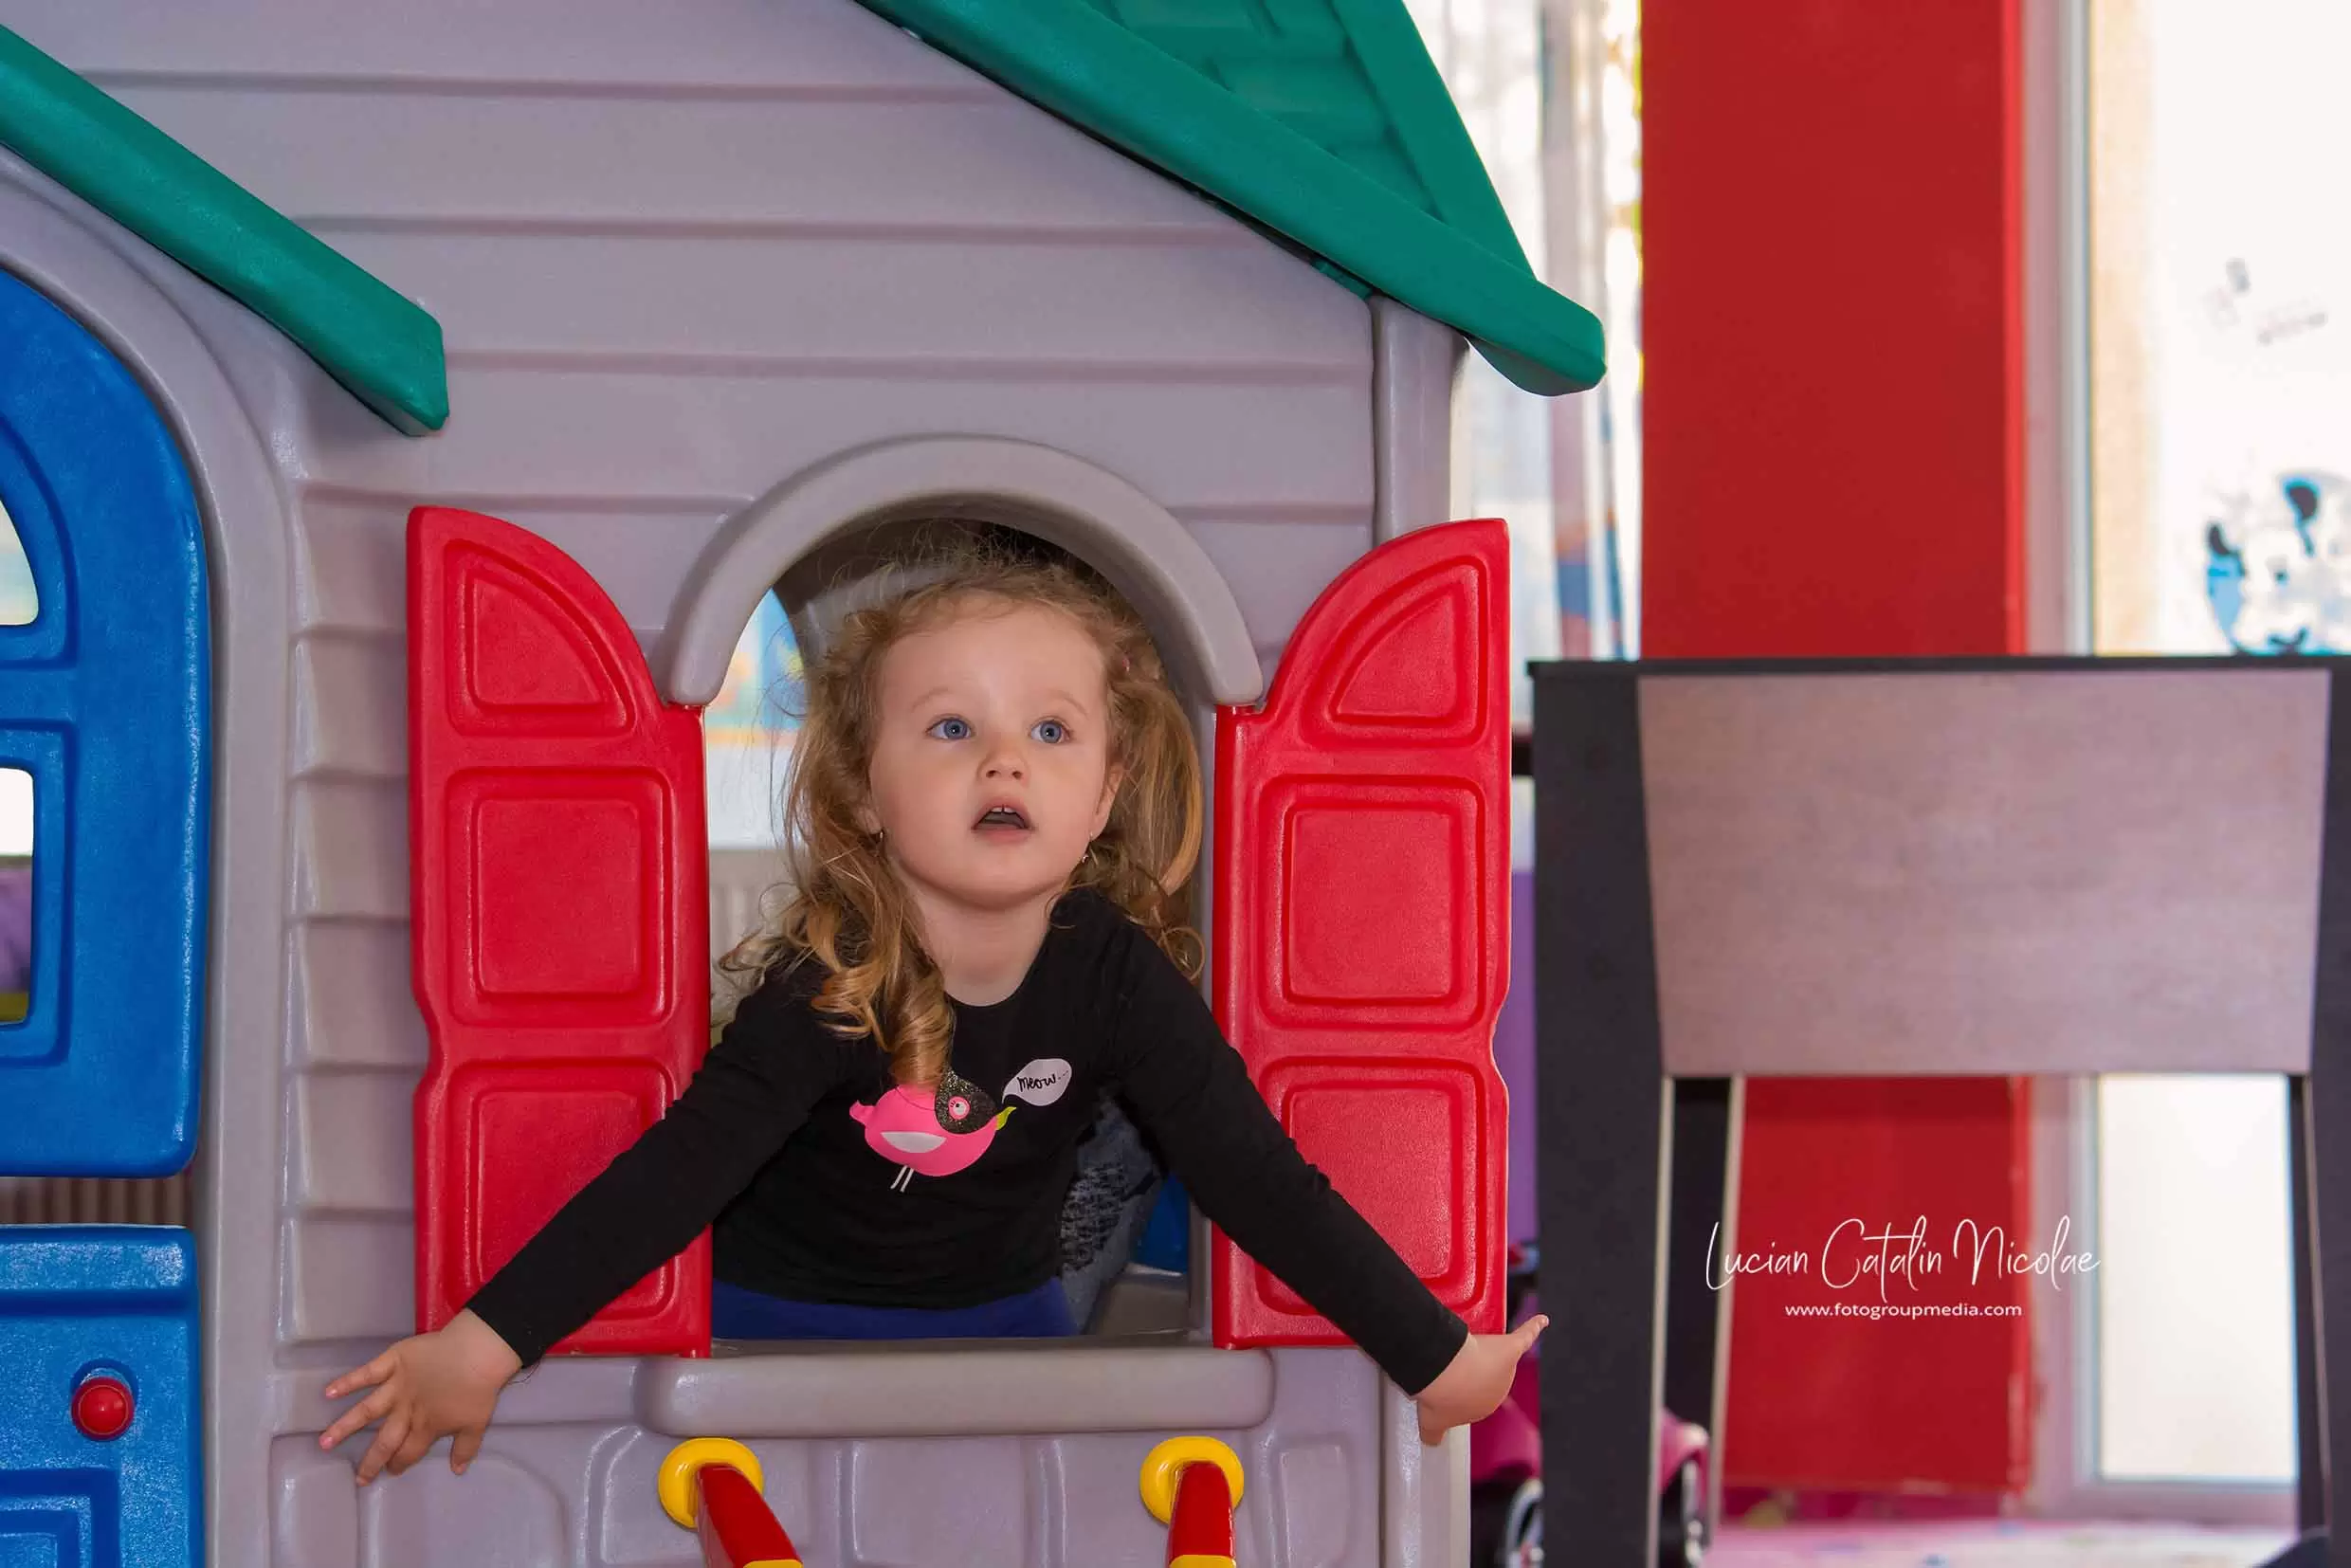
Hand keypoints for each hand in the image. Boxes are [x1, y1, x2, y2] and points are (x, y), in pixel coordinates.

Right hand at [318, 1309, 523, 1483]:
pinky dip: (347, 1382)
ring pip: (366, 1411)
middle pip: (385, 1441)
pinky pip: (367, 1373)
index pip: (408, 1452)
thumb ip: (466, 1448)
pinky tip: (328, 1392)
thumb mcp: (477, 1423)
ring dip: (344, 1427)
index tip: (389, 1473)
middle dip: (370, 1461)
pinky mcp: (393, 1362)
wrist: (477, 1352)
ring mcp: (397, 1387)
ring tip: (324, 1442)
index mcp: (426, 1427)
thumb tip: (457, 1471)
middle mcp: (406, 1412)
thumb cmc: (479, 1388)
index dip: (398, 1464)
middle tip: (357, 1477)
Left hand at [1413, 1314, 1547, 1444]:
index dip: (1459, 1387)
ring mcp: (1505, 1370)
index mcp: (1482, 1409)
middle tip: (1449, 1363)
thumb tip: (1432, 1443)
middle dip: (1469, 1369)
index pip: (1474, 1397)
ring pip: (1495, 1356)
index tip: (1446, 1382)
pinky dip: (1533, 1329)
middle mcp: (1498, 1391)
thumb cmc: (1441, 1396)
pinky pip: (1525, 1338)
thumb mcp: (1431, 1422)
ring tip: (1465, 1347)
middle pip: (1486, 1375)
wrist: (1445, 1375)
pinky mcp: (1509, 1348)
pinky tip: (1541, 1321)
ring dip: (1485, 1351)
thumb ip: (1433, 1434)